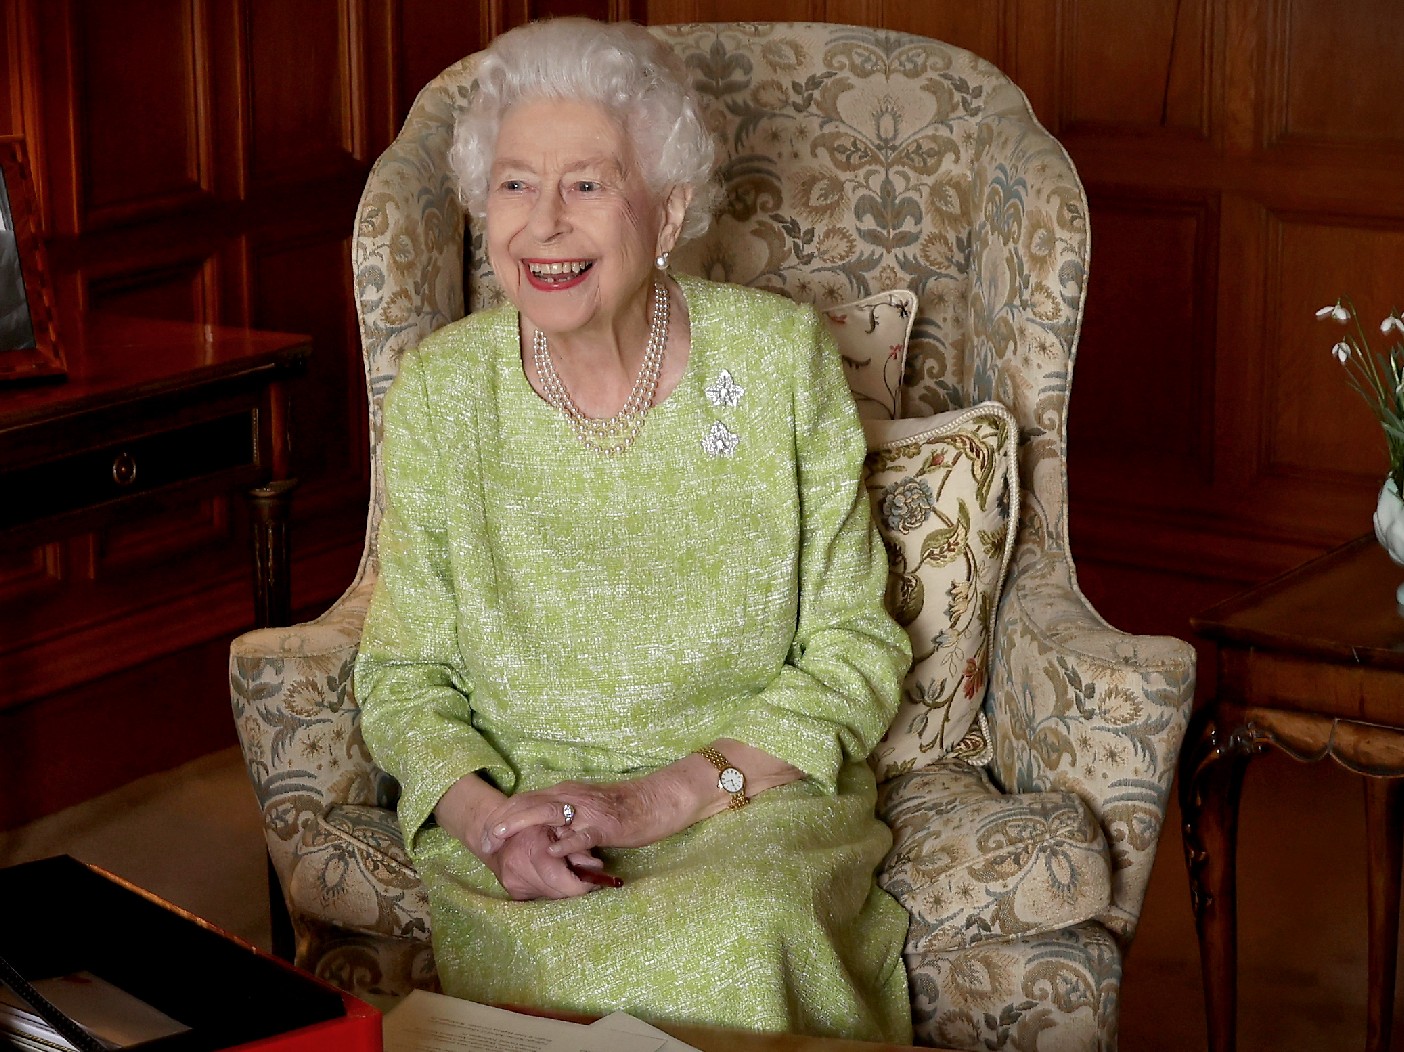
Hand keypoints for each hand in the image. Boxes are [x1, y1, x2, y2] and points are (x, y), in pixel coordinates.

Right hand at [480, 824, 605, 900]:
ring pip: (549, 896)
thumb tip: (596, 867)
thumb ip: (579, 845)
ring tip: (570, 874)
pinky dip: (549, 888)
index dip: (581, 885)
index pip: (559, 878)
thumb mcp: (561, 825)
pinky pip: (539, 896)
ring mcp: (511, 880)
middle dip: (574, 888)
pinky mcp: (511, 889)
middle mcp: (517, 866)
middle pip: (556, 891)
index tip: (595, 882)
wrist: (500, 828)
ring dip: (562, 889)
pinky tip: (552, 876)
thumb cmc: (536, 821)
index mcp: (531, 846)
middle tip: (588, 881)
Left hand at [484, 774, 686, 857]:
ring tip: (501, 840)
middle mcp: (572, 796)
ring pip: (548, 813)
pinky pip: (583, 833)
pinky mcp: (606, 824)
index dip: (502, 815)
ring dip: (521, 826)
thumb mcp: (585, 809)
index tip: (484, 834)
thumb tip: (542, 835)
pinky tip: (551, 850)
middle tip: (484, 842)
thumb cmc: (622, 808)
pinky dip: (565, 841)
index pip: (525, 799)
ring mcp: (588, 809)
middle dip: (502, 822)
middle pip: (528, 804)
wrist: (656, 800)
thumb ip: (563, 818)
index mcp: (565, 792)